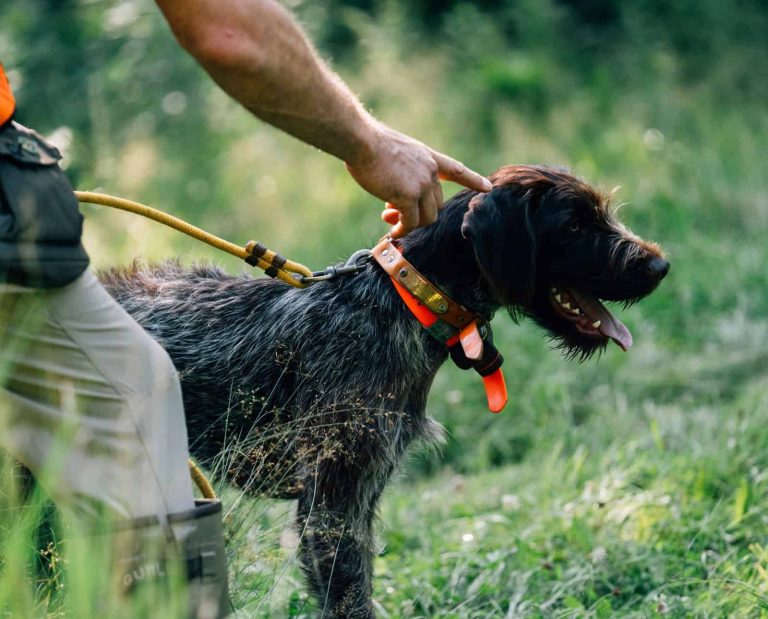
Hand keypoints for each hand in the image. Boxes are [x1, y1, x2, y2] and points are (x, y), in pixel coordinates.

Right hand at [345, 124, 491, 237]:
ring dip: (410, 223)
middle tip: (392, 213)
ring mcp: (421, 185)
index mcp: (427, 157)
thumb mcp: (395, 152)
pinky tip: (393, 232)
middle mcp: (429, 171)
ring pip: (426, 217)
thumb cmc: (369, 143)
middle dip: (418, 213)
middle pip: (436, 203)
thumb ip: (403, 171)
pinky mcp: (408, 197)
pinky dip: (402, 230)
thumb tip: (396, 197)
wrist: (361, 141)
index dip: (472, 180)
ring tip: (391, 221)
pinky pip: (410, 222)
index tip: (488, 188)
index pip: (455, 169)